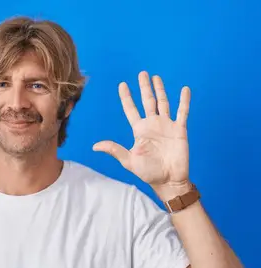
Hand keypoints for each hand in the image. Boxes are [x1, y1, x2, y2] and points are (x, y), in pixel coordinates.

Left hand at [93, 71, 191, 199]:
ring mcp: (166, 126)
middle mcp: (152, 125)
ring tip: (157, 77)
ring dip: (161, 89)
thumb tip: (95, 146)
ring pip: (163, 102)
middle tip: (142, 73)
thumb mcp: (129, 160)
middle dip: (144, 87)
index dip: (127, 97)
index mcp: (139, 130)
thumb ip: (114, 150)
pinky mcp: (179, 130)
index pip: (131, 109)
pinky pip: (182, 112)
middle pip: (147, 101)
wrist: (168, 180)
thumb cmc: (148, 172)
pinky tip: (184, 89)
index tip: (122, 85)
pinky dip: (184, 101)